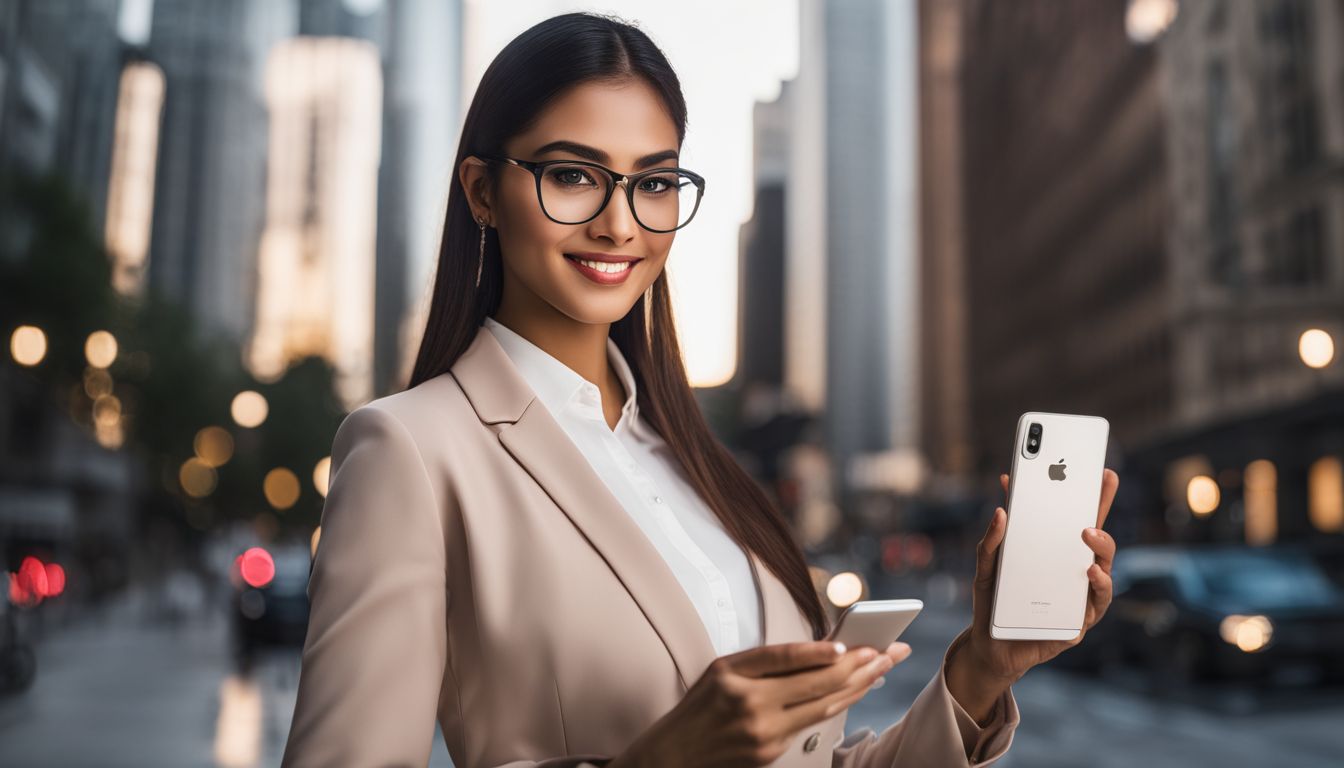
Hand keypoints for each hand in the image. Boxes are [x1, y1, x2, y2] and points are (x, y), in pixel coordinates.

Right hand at [607, 639, 910, 767]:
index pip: (784, 657)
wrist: (673, 756)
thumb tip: (821, 650)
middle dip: (858, 665)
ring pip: (822, 706)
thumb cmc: (700, 706)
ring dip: (857, 685)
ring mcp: (762, 733)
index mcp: (732, 673)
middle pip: (815, 683)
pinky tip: (853, 691)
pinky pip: (810, 724)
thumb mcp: (722, 670)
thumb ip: (765, 661)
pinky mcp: (770, 753)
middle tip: (888, 651)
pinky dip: (836, 705)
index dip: (819, 651)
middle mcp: (748, 703)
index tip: (848, 644)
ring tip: (881, 668)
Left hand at [947, 468, 1119, 719]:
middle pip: (1096, 536)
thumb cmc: (993, 601)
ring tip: (1087, 532)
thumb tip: (1001, 510)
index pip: (1076, 519)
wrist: (990, 645)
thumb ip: (991, 541)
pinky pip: (1095, 601)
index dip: (1090, 496)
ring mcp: (1079, 595)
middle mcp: (1072, 571)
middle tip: (1092, 487)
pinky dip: (1097, 584)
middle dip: (1100, 508)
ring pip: (1103, 566)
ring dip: (1101, 545)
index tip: (1099, 469)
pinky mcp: (1079, 621)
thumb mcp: (986, 567)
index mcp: (1053, 553)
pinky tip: (1088, 570)